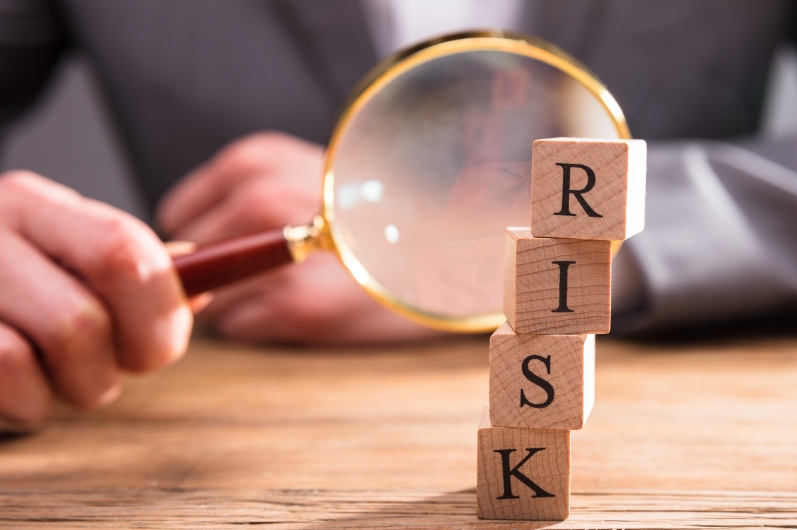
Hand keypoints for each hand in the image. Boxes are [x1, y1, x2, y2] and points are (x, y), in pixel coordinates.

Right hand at [0, 171, 191, 431]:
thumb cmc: (10, 290)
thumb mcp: (68, 261)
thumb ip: (135, 271)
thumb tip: (207, 278)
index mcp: (36, 205)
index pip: (124, 250)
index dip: (161, 311)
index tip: (161, 346)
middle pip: (86, 316)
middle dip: (119, 362)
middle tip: (113, 369)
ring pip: (39, 356)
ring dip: (71, 390)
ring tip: (59, 380)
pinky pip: (1, 379)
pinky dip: (26, 405)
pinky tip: (18, 392)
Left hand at [157, 131, 445, 343]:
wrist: (449, 235)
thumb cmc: (375, 209)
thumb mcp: (302, 174)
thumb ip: (243, 195)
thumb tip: (174, 247)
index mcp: (256, 162)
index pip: (178, 214)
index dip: (200, 239)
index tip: (224, 253)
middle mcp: (259, 201)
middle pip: (189, 258)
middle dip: (212, 274)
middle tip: (260, 277)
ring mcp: (277, 256)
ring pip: (210, 296)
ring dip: (235, 302)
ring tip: (288, 289)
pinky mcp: (299, 305)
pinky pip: (239, 326)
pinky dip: (261, 324)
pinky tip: (305, 308)